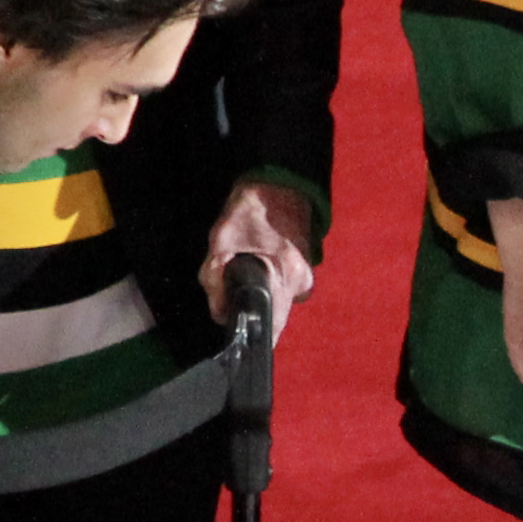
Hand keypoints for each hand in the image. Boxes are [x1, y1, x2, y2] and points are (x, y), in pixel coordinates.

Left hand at [200, 178, 319, 329]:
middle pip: (274, 317)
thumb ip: (216, 280)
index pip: (273, 327)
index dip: (253, 336)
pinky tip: (259, 269)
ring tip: (244, 277)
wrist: (279, 184)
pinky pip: (284, 290)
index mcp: (286, 276)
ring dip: (261, 299)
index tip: (237, 337)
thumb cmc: (250, 210)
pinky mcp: (305, 270)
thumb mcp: (221, 241)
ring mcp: (307, 276)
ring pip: (278, 304)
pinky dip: (270, 286)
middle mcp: (302, 282)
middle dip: (252, 313)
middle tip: (231, 297)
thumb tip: (220, 314)